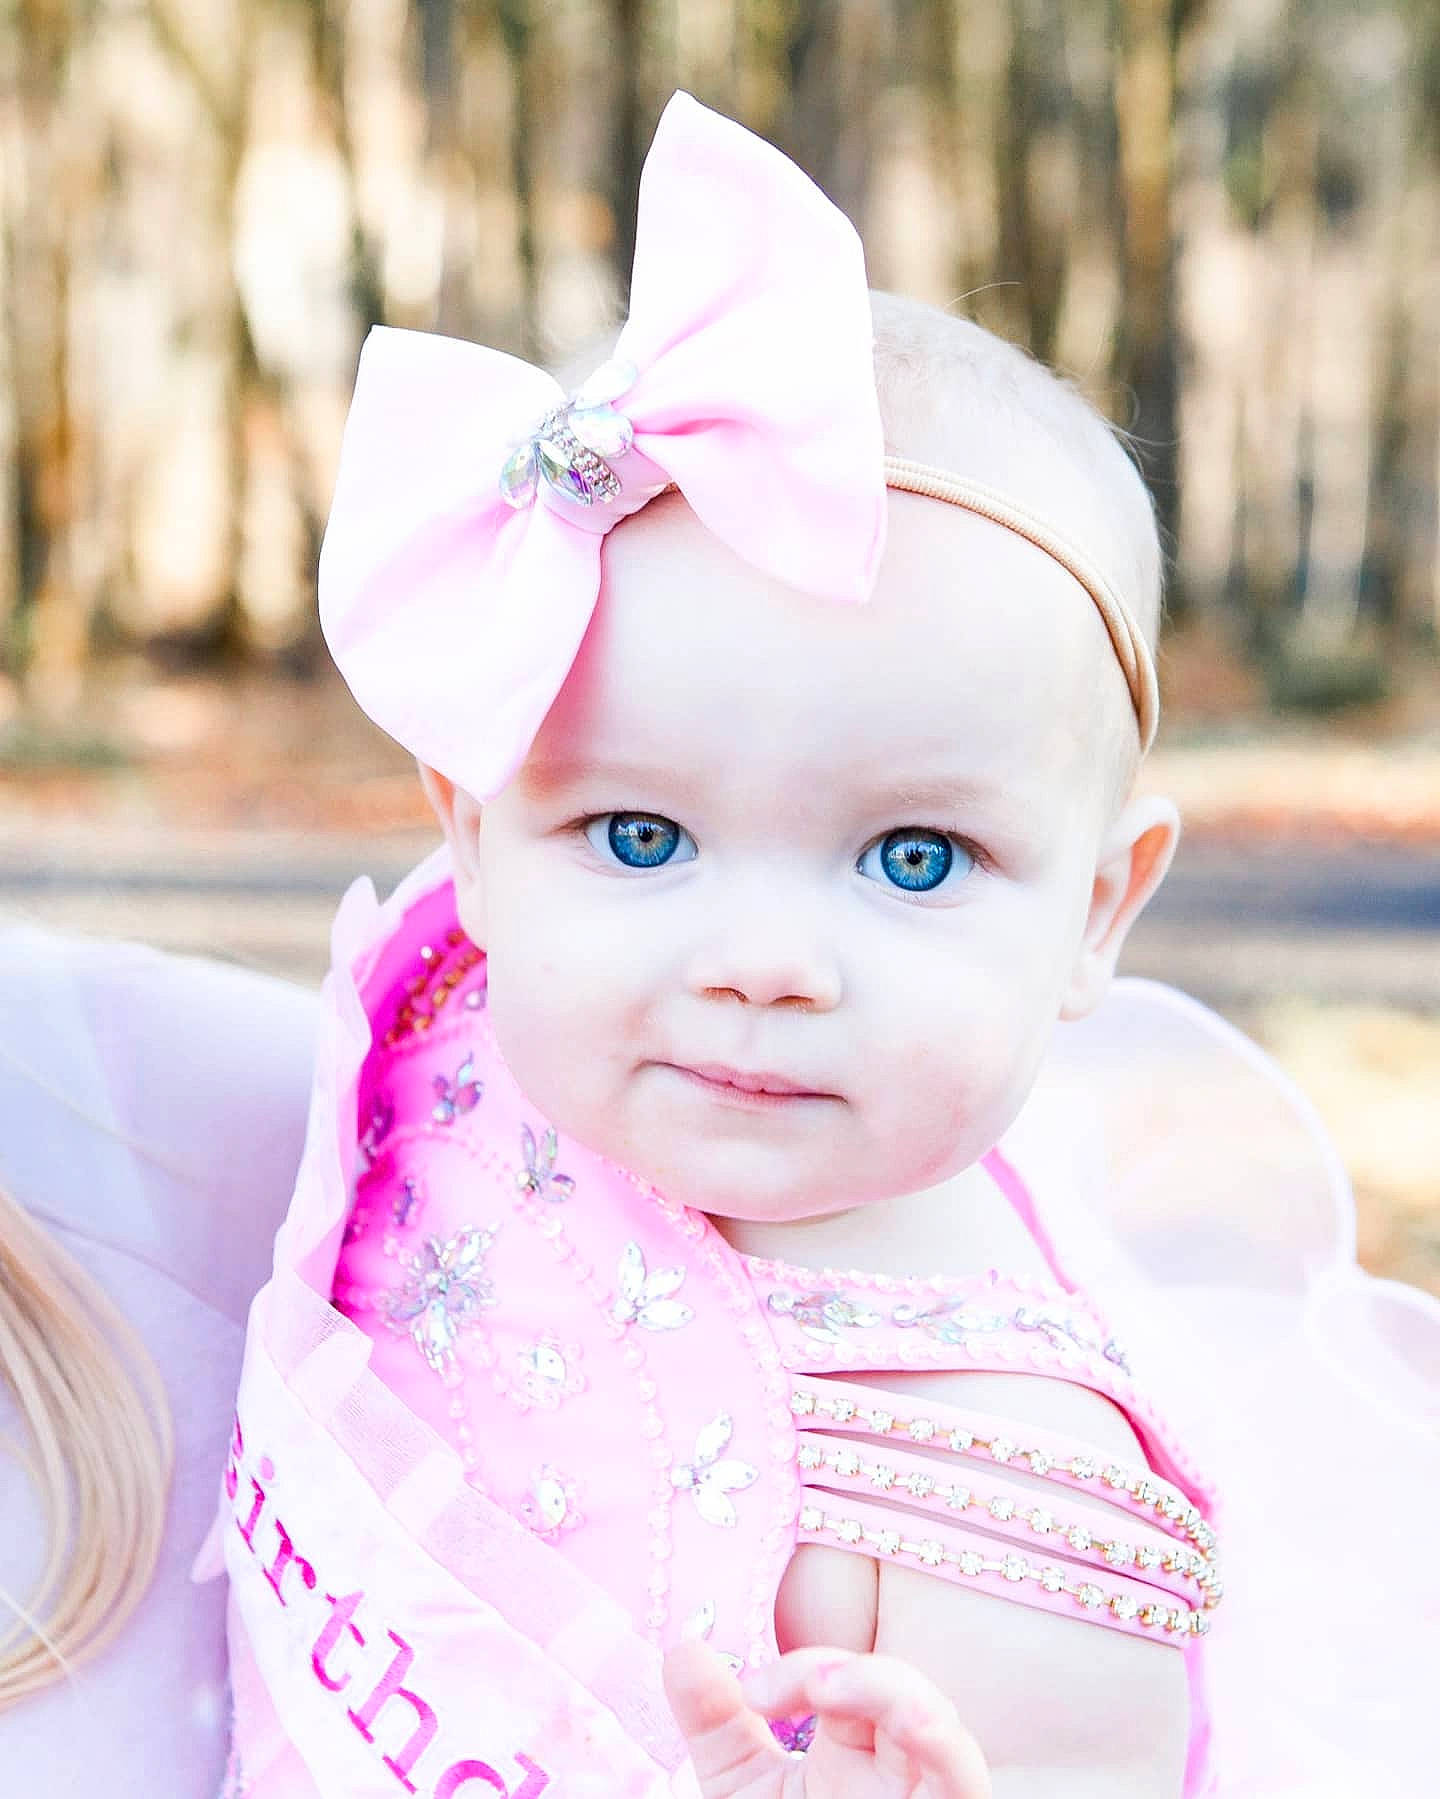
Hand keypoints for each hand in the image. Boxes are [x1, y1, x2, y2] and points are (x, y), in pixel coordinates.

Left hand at [663, 1641, 992, 1797]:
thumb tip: (683, 1647)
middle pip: (904, 1694)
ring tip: (831, 1686)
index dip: (801, 1668)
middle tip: (803, 1686)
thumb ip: (714, 1723)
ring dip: (899, 1696)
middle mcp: (899, 1774)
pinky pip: (966, 1784)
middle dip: (853, 1673)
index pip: (844, 1680)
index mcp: (856, 1748)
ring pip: (948, 1736)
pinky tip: (916, 1723)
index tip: (749, 1690)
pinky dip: (946, 1748)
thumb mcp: (743, 1791)